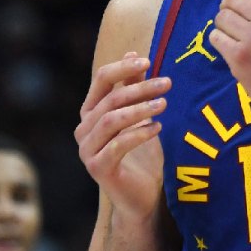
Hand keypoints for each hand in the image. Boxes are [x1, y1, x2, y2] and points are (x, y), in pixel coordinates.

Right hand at [75, 52, 170, 220]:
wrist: (140, 197)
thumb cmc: (141, 154)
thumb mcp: (140, 115)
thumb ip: (134, 87)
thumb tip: (133, 53)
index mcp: (91, 112)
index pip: (101, 79)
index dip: (123, 67)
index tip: (148, 61)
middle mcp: (84, 129)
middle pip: (111, 99)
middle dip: (140, 88)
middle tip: (167, 84)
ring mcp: (87, 150)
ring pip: (112, 120)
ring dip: (140, 109)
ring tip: (164, 104)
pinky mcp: (97, 168)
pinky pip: (118, 145)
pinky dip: (139, 133)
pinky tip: (157, 128)